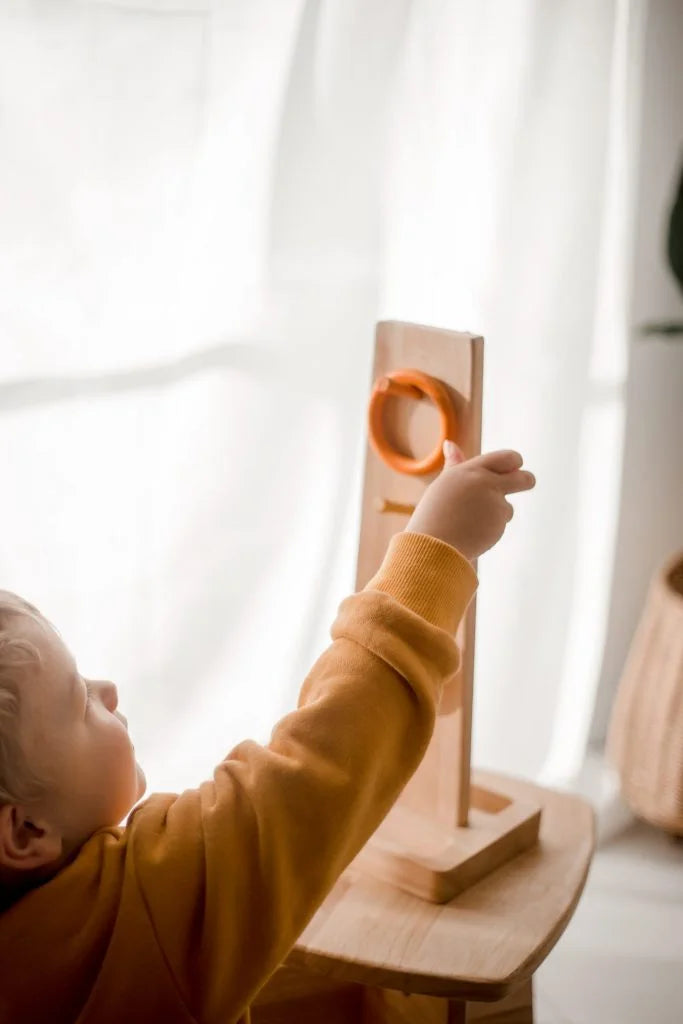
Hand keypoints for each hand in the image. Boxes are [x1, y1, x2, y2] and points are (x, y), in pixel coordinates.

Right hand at [404, 442, 535, 560]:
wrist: (433, 544)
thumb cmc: (434, 514)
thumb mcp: (445, 484)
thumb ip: (455, 464)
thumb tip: (449, 443)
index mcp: (470, 469)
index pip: (507, 458)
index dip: (514, 462)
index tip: (514, 467)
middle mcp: (486, 482)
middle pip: (523, 478)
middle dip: (526, 481)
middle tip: (526, 482)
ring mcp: (495, 503)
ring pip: (507, 507)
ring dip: (496, 514)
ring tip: (470, 522)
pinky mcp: (499, 522)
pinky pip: (501, 524)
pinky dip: (490, 529)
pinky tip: (472, 532)